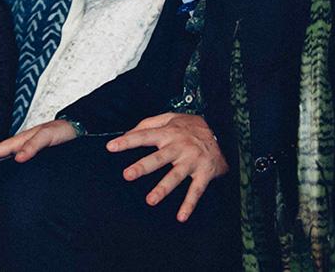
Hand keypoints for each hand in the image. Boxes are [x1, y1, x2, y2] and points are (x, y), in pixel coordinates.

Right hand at [0, 119, 76, 172]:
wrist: (76, 128)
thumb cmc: (61, 131)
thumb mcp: (47, 137)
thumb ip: (33, 146)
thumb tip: (17, 159)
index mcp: (19, 141)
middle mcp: (20, 146)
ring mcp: (25, 150)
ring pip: (3, 160)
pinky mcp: (33, 155)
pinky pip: (13, 163)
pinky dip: (4, 169)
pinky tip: (4, 176)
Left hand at [106, 113, 228, 221]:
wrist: (223, 132)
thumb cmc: (190, 127)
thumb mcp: (170, 117)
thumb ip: (147, 124)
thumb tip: (127, 133)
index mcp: (169, 132)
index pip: (144, 136)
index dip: (127, 141)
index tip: (111, 147)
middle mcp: (179, 146)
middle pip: (158, 158)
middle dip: (143, 166)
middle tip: (127, 175)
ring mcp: (192, 160)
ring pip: (176, 176)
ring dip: (163, 189)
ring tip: (150, 200)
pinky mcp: (204, 173)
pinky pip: (196, 191)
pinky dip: (189, 204)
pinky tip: (181, 217)